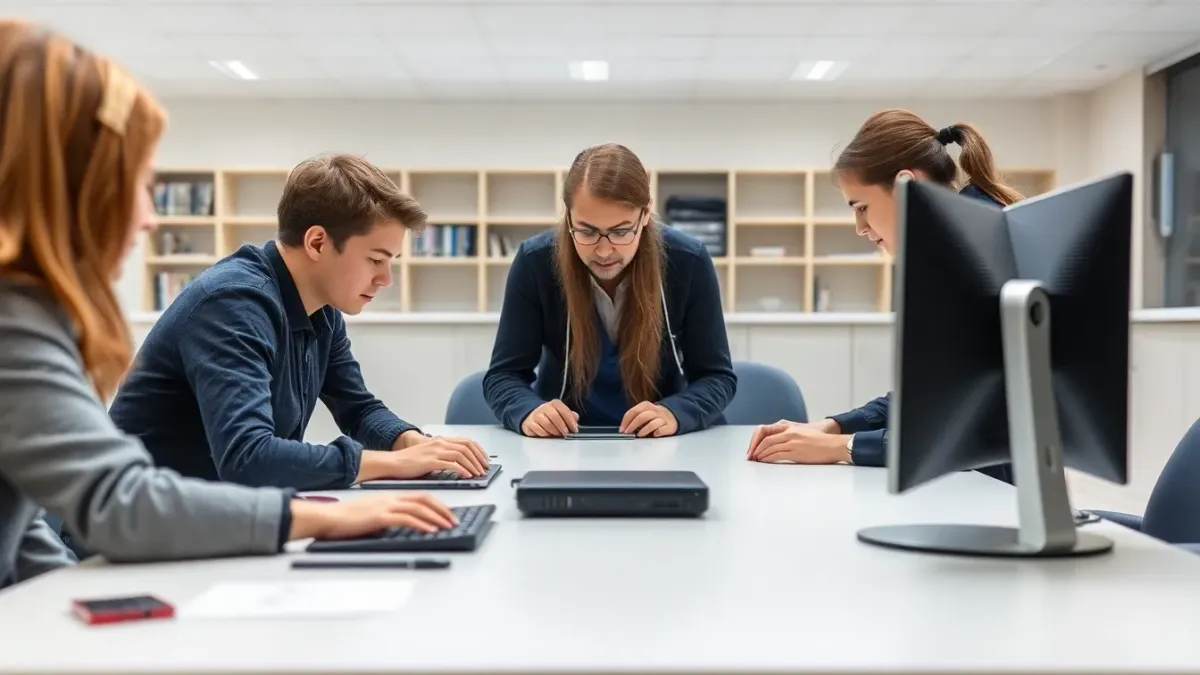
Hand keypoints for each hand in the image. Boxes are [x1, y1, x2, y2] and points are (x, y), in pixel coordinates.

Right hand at [290, 492, 456, 539]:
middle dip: (443, 510)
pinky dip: (421, 524)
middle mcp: (391, 498)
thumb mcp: (373, 513)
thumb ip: (389, 516)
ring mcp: (386, 506)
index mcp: (391, 496)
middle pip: (425, 499)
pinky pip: (406, 519)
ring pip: (419, 508)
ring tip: (448, 526)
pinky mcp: (380, 516)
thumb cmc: (347, 518)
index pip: (421, 496)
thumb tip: (402, 525)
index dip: (437, 504)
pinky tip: (430, 530)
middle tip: (454, 520)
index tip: (448, 513)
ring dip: (436, 517)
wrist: (329, 517)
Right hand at [393, 436, 488, 476]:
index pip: (467, 441)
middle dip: (479, 458)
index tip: (485, 459)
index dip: (479, 450)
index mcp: (441, 441)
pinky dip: (462, 470)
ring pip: (461, 455)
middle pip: (467, 447)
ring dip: (473, 465)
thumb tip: (460, 463)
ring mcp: (435, 451)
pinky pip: (451, 464)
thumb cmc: (409, 461)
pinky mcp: (430, 461)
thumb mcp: (430, 454)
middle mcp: (440, 443)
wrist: (393, 462)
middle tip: (485, 468)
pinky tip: (467, 476)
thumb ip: (444, 455)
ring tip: (478, 474)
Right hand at [521, 399, 578, 436]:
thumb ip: (570, 415)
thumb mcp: (561, 413)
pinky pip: (538, 430)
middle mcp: (544, 407)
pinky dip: (544, 434)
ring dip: (554, 431)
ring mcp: (536, 415)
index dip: (570, 420)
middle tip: (566, 433)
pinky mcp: (529, 423)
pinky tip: (547, 434)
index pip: (564, 410)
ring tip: (557, 434)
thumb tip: (576, 418)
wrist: (532, 416)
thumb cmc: (550, 416)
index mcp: (554, 404)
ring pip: (546, 424)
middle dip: (562, 426)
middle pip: (555, 416)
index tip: (574, 429)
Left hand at [620, 401, 678, 437]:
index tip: (622, 429)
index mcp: (647, 406)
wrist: (673, 416)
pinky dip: (658, 432)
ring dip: (644, 429)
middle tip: (628, 432)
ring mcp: (664, 418)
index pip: (635, 411)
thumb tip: (624, 428)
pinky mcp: (670, 426)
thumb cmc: (654, 417)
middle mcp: (656, 411)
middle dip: (633, 425)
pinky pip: (663, 429)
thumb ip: (635, 418)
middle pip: (643, 416)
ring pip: (653, 422)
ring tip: (639, 435)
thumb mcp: (645, 413)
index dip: (626, 420)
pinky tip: (654, 435)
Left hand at [746, 418, 839, 457]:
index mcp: (789, 426)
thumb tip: (777, 444)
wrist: (834, 445)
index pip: (766, 430)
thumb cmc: (821, 441)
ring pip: (769, 447)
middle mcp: (789, 432)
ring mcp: (792, 442)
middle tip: (750, 456)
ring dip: (760, 454)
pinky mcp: (796, 452)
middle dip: (755, 448)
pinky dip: (768, 458)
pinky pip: (776, 455)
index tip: (752, 447)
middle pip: (765, 439)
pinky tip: (764, 461)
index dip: (756, 440)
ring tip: (755, 460)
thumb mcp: (802, 432)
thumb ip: (789, 435)